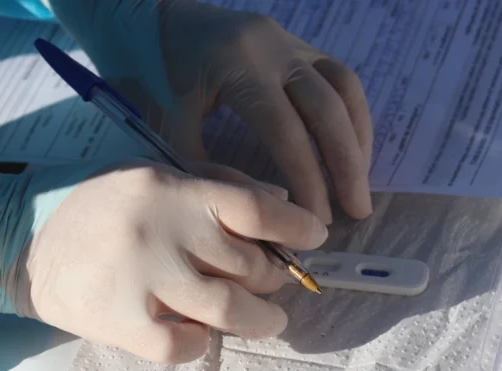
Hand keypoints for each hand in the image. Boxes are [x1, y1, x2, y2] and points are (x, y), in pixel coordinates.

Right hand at [15, 160, 326, 363]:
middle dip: (276, 276)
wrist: (28, 242)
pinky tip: (203, 335)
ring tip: (272, 320)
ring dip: (262, 319)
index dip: (296, 227)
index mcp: (174, 190)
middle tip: (277, 281)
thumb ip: (220, 184)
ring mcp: (143, 281)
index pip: (253, 208)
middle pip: (249, 264)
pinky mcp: (122, 323)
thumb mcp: (158, 174)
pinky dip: (203, 344)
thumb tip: (284, 205)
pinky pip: (183, 345)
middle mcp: (163, 233)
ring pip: (229, 310)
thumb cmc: (103, 205)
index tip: (317, 236)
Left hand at [48, 0, 372, 223]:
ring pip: (343, 88)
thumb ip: (210, 171)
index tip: (317, 221)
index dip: (308, 181)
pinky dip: (350, 115)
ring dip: (357, 139)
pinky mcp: (295, 43)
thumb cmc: (146, 76)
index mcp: (236, 66)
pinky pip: (338, 77)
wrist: (142, 20)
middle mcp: (272, 47)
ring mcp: (287, 41)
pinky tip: (350, 148)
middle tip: (357, 210)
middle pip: (327, 109)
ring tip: (359, 183)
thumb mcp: (166, 128)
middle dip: (346, 166)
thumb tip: (263, 212)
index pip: (286, 132)